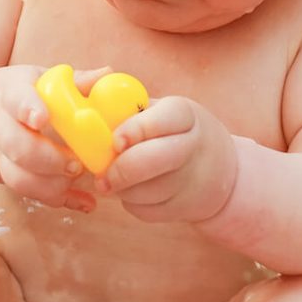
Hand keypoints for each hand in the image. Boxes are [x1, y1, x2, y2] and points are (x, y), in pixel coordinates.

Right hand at [0, 65, 108, 212]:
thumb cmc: (25, 94)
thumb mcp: (43, 80)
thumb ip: (75, 80)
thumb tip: (108, 73)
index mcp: (13, 95)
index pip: (16, 100)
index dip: (28, 109)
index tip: (41, 119)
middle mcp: (3, 127)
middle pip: (16, 145)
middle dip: (46, 158)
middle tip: (75, 163)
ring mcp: (4, 156)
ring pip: (17, 177)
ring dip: (50, 184)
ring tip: (77, 179)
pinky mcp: (12, 176)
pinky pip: (31, 194)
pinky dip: (60, 200)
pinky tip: (86, 203)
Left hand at [98, 96, 237, 223]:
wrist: (218, 171)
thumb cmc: (170, 132)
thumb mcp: (158, 110)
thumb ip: (123, 103)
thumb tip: (83, 90)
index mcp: (184, 114)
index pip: (163, 118)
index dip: (135, 130)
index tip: (114, 140)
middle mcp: (192, 145)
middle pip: (155, 159)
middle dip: (122, 169)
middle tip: (102, 175)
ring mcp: (191, 180)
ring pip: (147, 191)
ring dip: (122, 188)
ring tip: (114, 178)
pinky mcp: (184, 208)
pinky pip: (147, 210)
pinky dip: (132, 203)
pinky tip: (133, 190)